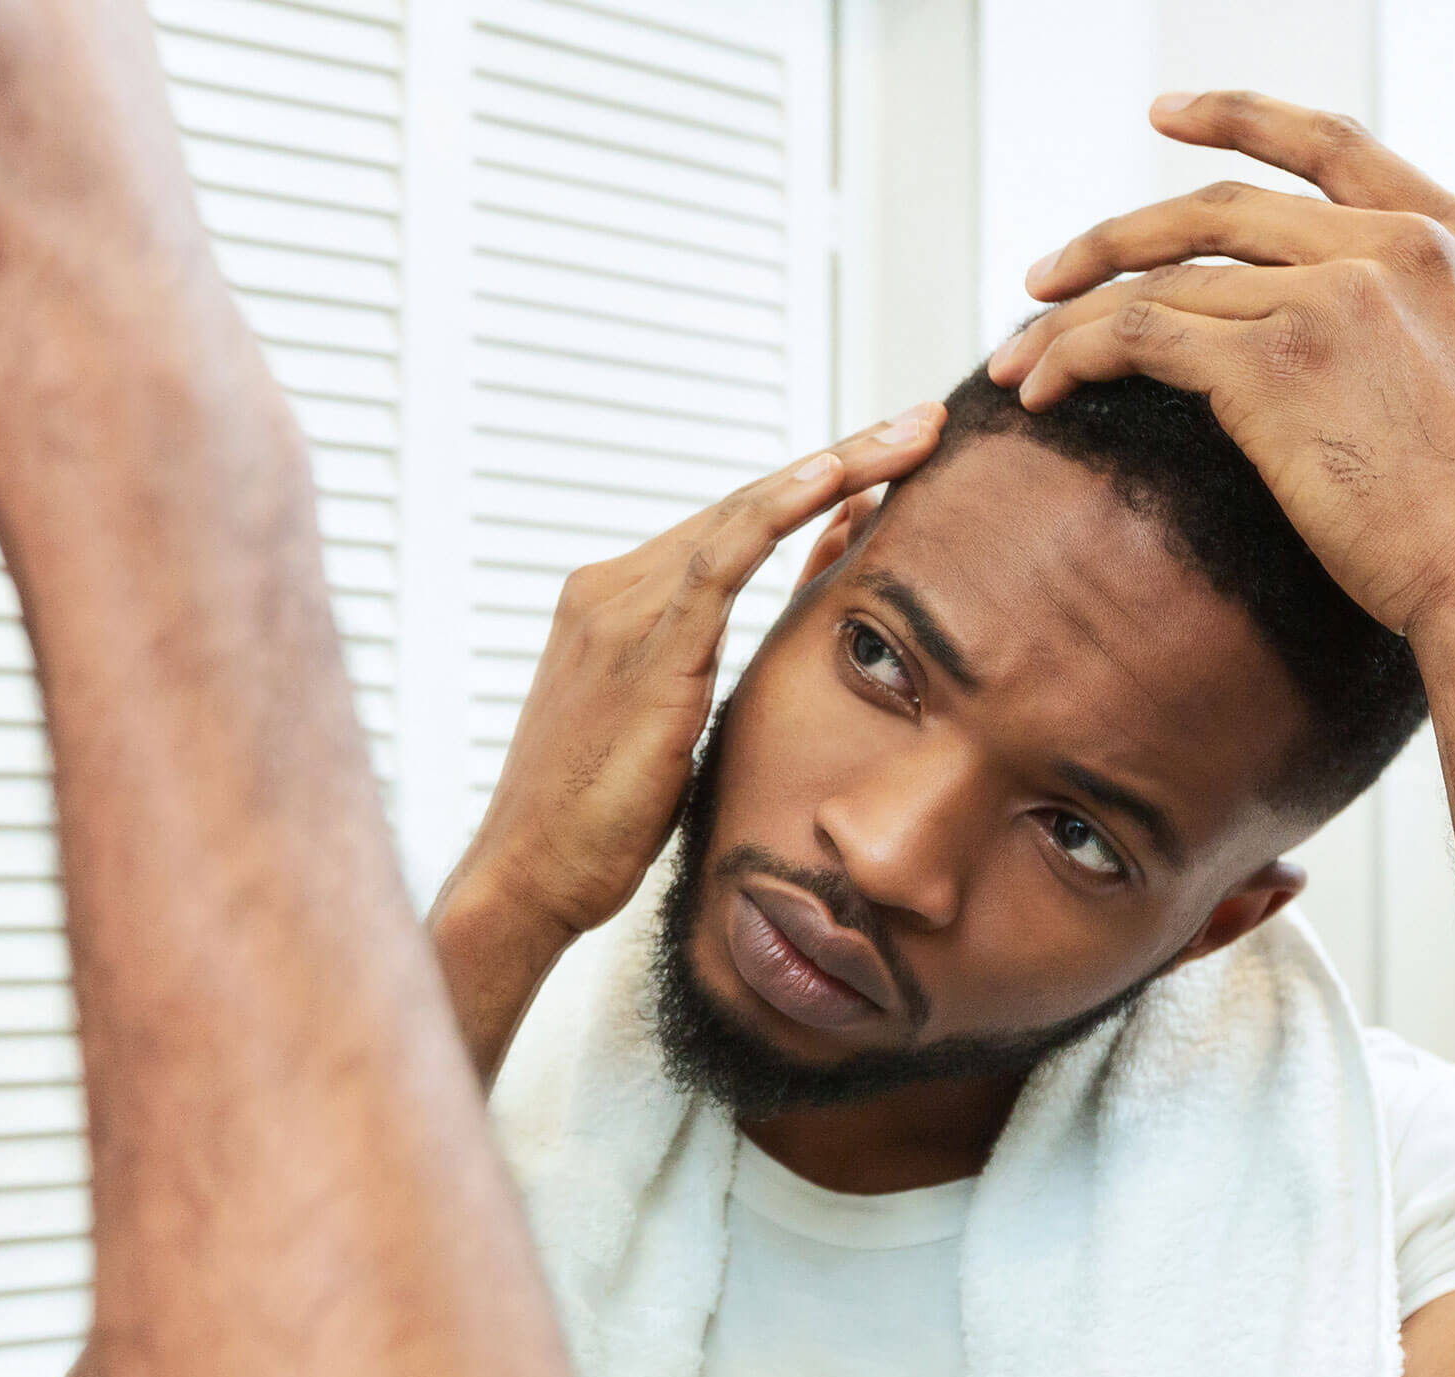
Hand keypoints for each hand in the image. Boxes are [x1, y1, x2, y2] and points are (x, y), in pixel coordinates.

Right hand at [447, 405, 947, 944]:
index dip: (818, 483)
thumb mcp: (685, 713)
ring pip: (742, 515)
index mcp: (618, 601)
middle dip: (845, 457)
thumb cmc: (603, 815)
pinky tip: (834, 479)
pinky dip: (778, 512)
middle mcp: (613, 589)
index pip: (735, 522)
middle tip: (925, 421)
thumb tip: (814, 580)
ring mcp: (620, 612)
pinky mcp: (641, 651)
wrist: (529, 877)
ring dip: (836, 469)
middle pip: (746, 502)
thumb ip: (737, 645)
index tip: (895, 456)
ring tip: (910, 436)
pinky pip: (718, 561)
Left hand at [987, 91, 1454, 649]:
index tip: (1163, 115)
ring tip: (1021, 351)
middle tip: (1046, 270)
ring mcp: (1329, 297)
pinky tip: (1044, 389)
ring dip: (1074, 313)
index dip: (1237, 118)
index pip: (1327, 144)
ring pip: (1163, 277)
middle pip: (1215, 208)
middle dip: (1114, 236)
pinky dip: (1078, 354)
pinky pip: (1141, 336)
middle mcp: (1393, 245)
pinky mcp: (1272, 365)